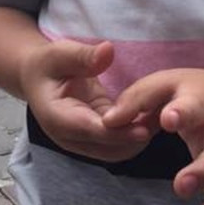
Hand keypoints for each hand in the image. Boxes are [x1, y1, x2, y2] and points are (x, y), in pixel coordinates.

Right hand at [20, 39, 155, 162]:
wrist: (37, 78)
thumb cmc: (48, 64)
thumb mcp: (60, 53)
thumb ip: (83, 56)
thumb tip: (107, 52)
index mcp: (58, 118)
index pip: (92, 131)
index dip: (119, 131)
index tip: (145, 127)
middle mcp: (70, 137)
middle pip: (108, 149)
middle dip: (135, 137)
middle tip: (166, 120)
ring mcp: (83, 141)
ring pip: (116, 152)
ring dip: (139, 139)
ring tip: (165, 118)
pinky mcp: (95, 138)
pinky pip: (118, 144)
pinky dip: (136, 135)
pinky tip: (156, 118)